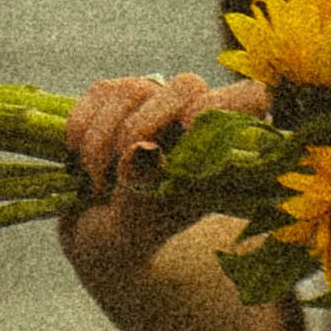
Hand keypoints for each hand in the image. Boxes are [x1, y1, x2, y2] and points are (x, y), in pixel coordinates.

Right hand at [61, 73, 270, 274]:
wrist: (91, 243)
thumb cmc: (124, 244)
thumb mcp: (131, 233)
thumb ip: (140, 192)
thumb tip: (143, 149)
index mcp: (214, 154)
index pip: (252, 99)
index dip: (231, 103)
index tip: (191, 130)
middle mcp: (190, 121)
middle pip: (187, 86)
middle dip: (142, 127)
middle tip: (118, 171)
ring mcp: (152, 103)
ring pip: (134, 90)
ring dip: (102, 140)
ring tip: (95, 182)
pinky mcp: (112, 97)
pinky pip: (98, 92)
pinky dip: (80, 129)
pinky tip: (78, 159)